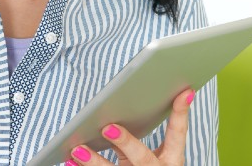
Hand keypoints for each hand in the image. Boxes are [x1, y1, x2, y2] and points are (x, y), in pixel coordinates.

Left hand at [66, 89, 194, 165]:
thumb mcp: (153, 156)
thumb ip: (139, 135)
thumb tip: (120, 106)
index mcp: (171, 160)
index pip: (178, 134)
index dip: (181, 114)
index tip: (183, 92)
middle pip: (142, 158)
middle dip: (125, 142)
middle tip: (108, 127)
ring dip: (95, 161)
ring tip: (77, 149)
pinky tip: (68, 161)